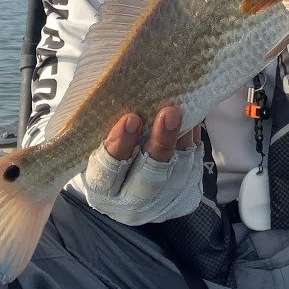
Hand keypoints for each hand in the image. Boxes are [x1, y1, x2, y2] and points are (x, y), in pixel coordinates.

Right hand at [80, 106, 203, 225]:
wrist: (129, 178)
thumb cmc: (106, 151)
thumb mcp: (94, 143)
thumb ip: (102, 125)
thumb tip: (117, 86)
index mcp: (102, 191)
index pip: (107, 173)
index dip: (119, 146)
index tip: (130, 119)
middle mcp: (131, 202)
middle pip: (148, 178)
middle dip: (160, 143)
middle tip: (168, 112)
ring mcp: (162, 201)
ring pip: (177, 172)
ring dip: (182, 140)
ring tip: (184, 111)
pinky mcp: (186, 193)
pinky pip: (193, 165)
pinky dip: (192, 140)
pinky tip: (192, 117)